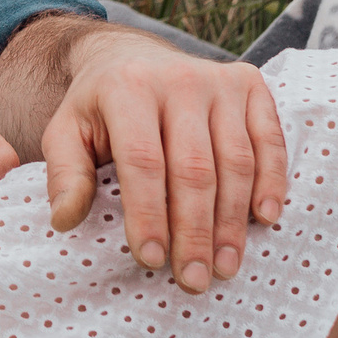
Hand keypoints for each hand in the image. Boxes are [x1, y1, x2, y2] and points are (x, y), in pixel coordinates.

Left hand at [39, 26, 290, 294]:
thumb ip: (65, 173)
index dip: (148, 214)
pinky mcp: (250, 84)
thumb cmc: (100, 108)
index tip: (151, 260)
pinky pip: (269, 140)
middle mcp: (178, 78)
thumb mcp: (67, 131)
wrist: (133, 57)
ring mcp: (218, 80)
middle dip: (194, 232)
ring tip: (224, 267)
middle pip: (193, 168)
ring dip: (232, 221)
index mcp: (127, 87)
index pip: (142, 160)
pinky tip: (264, 219)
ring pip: (234, 161)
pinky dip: (271, 181)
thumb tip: (65, 219)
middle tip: (193, 280)